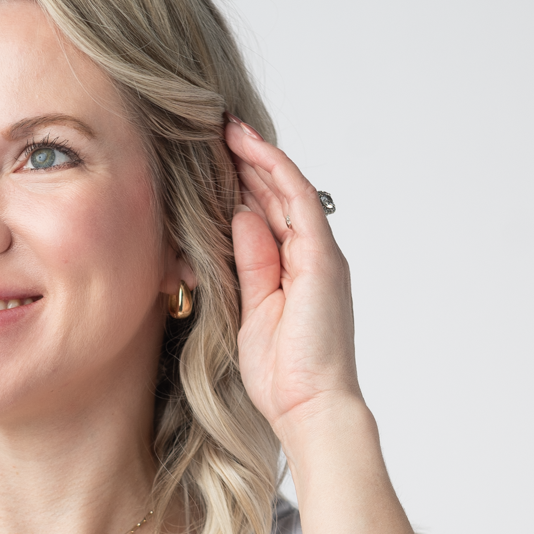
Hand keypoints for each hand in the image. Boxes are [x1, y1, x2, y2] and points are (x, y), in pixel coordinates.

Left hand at [223, 118, 362, 442]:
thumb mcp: (250, 311)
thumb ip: (247, 264)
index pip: (267, 214)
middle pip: (278, 195)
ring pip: (288, 189)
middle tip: (215, 129)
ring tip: (227, 127)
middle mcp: (311, 256)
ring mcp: (320, 255)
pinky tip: (251, 149)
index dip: (242, 184)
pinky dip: (276, 172)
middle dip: (247, 161)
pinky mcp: (321, 259)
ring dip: (258, 156)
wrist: (311, 406)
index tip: (212, 161)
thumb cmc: (282, 376)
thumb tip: (237, 218)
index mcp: (294, 270)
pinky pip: (299, 202)